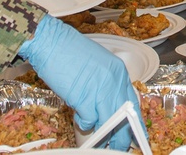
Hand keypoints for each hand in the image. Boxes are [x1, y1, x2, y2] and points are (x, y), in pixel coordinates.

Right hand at [18, 15, 144, 151]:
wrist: (50, 41)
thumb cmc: (68, 50)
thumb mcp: (97, 63)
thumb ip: (106, 82)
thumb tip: (108, 103)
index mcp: (118, 71)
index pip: (133, 101)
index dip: (134, 120)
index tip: (135, 132)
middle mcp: (113, 80)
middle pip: (125, 115)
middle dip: (122, 135)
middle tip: (118, 144)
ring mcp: (99, 89)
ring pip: (110, 121)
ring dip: (105, 134)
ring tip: (100, 140)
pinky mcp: (83, 97)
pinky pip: (90, 120)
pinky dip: (85, 124)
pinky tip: (80, 119)